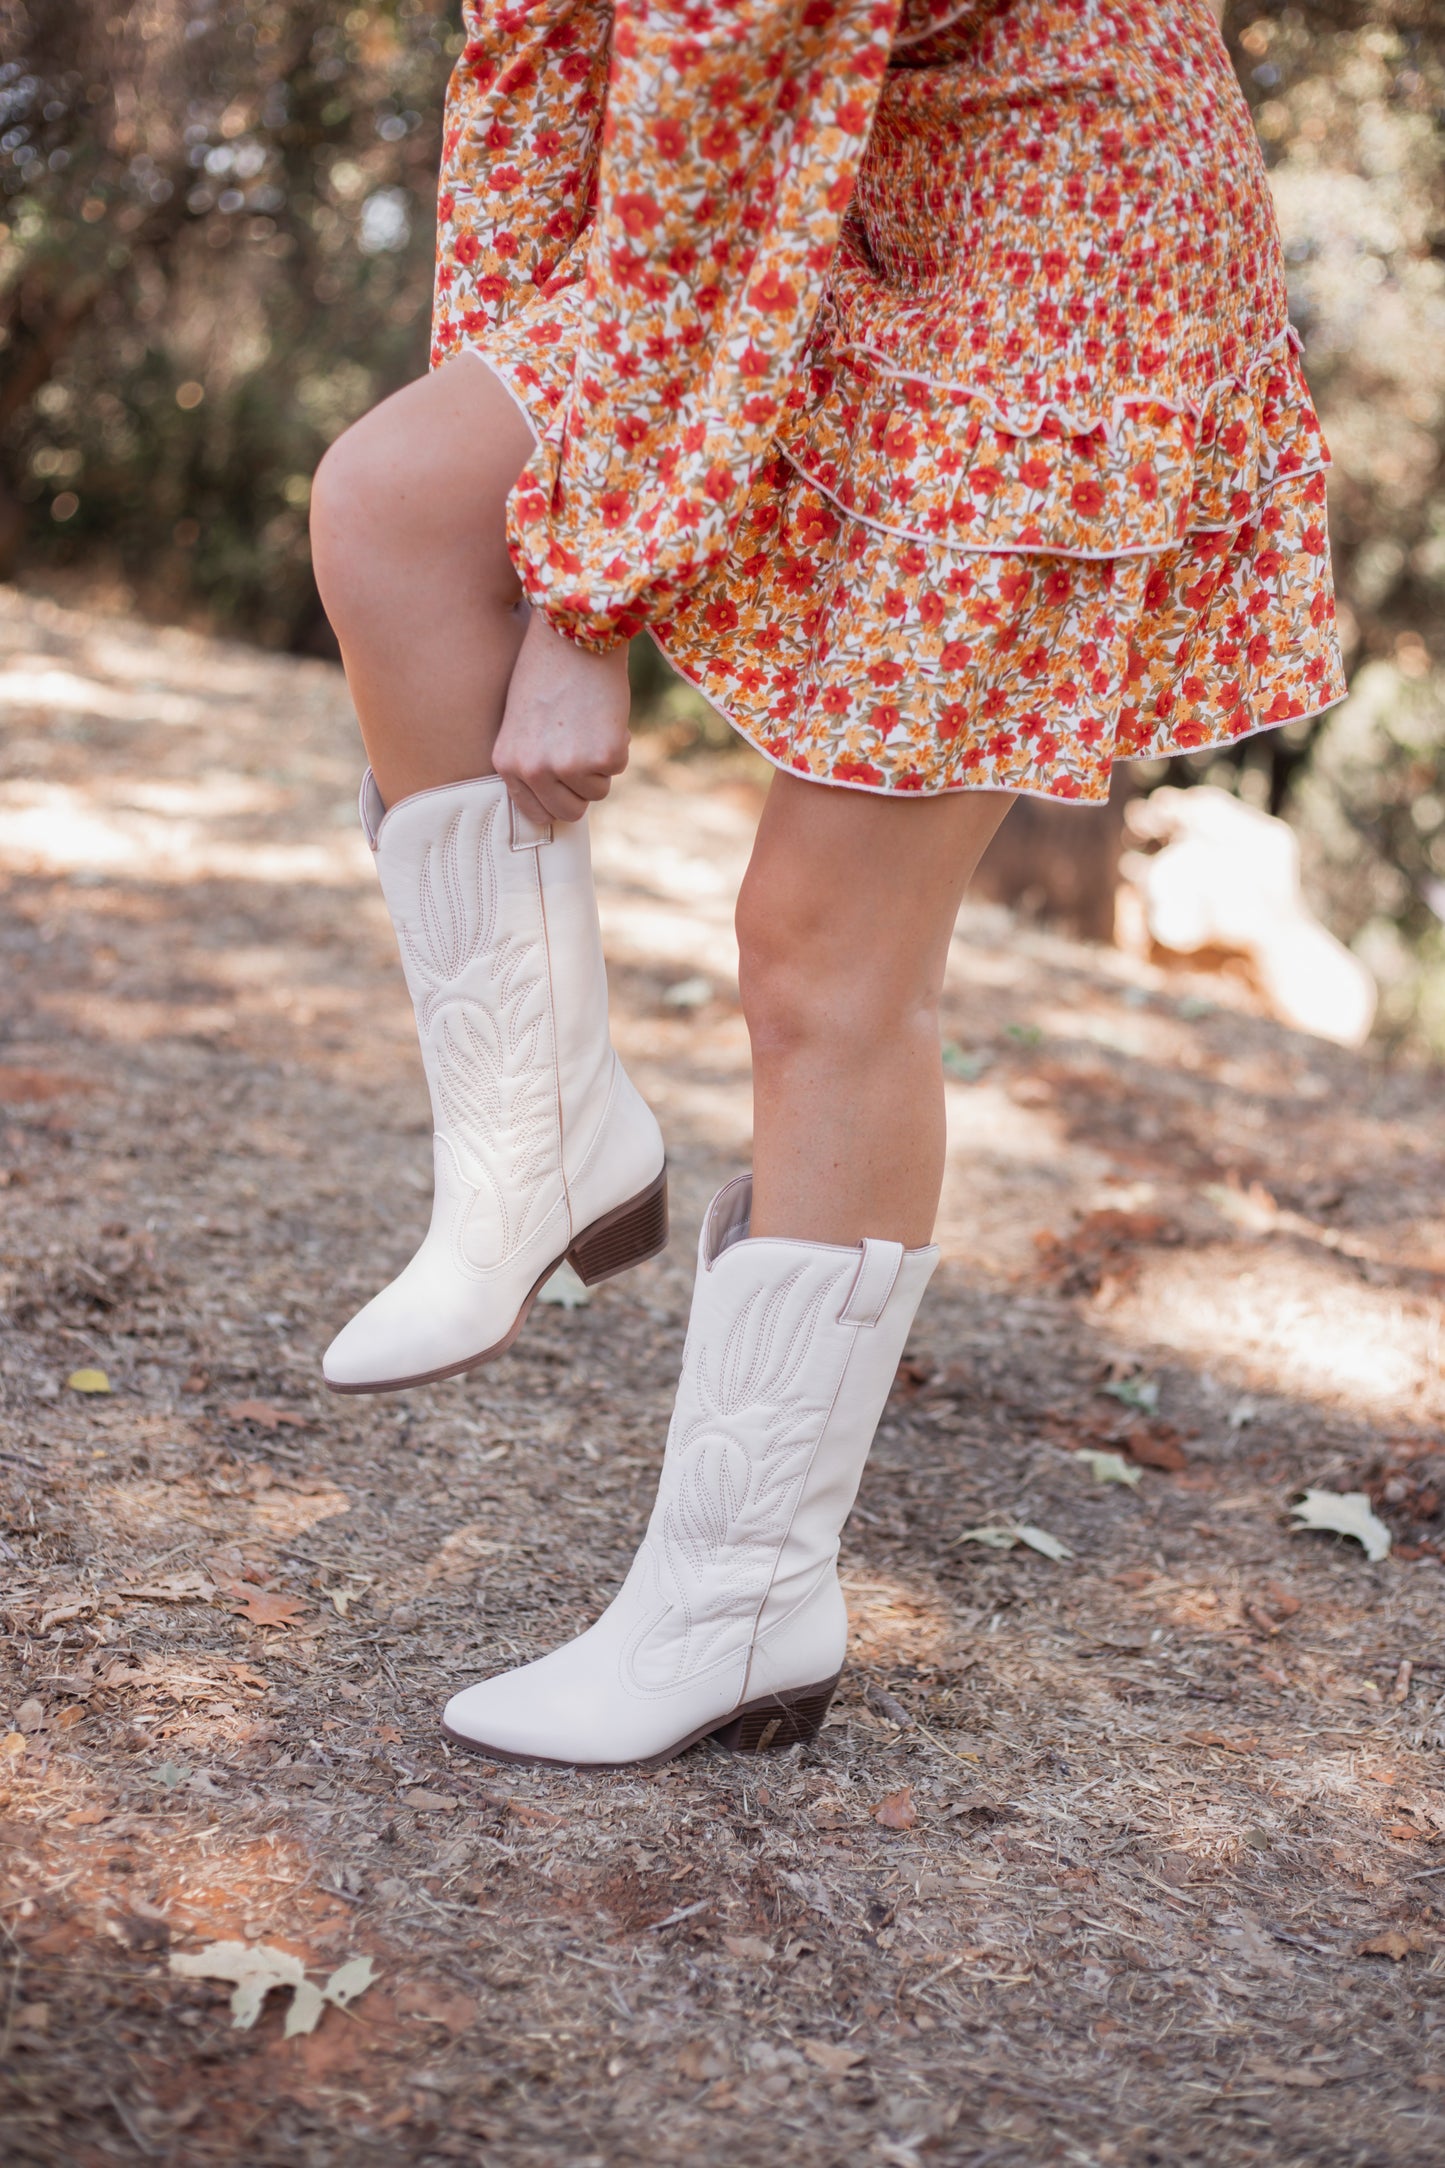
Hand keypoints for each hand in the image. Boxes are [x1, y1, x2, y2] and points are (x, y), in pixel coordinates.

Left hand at [492, 607, 630, 823]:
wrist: (574, 633)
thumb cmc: (548, 671)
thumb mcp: (523, 722)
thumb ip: (533, 761)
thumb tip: (562, 798)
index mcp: (507, 762)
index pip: (536, 813)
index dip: (557, 797)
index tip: (567, 780)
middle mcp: (533, 769)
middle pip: (569, 812)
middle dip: (582, 787)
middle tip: (584, 750)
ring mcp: (567, 765)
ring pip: (597, 791)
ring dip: (601, 763)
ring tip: (589, 723)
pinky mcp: (602, 756)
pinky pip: (618, 768)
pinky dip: (618, 743)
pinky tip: (604, 714)